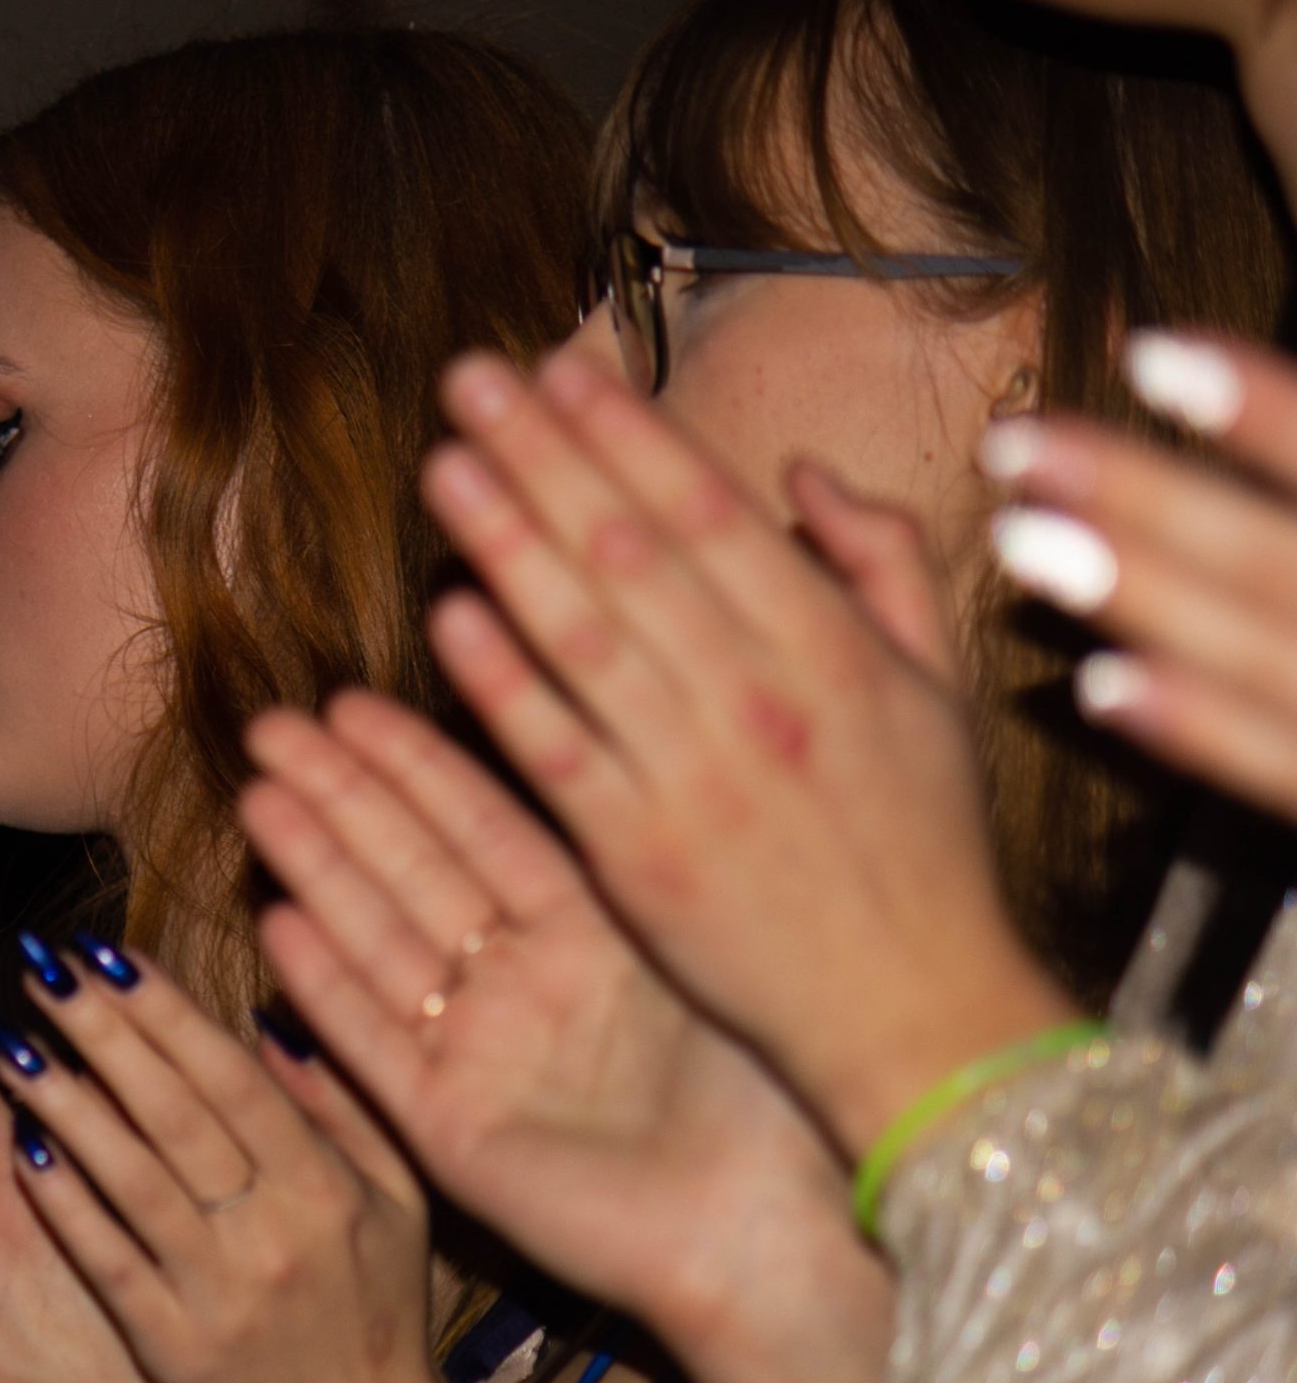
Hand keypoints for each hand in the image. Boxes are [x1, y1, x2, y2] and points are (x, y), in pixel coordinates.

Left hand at [0, 932, 450, 1382]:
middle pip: (175, 1113)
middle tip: (40, 968)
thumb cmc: (375, 1314)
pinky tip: (23, 1152)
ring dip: (67, 1106)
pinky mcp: (173, 1345)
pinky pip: (110, 1260)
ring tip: (11, 1044)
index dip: (166, 1012)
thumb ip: (338, 1107)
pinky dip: (67, 1203)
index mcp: (327, 1185)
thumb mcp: (396, 1202)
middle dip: (103, 1032)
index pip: (233, 1078)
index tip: (107, 954)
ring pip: (133, 1179)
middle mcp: (272, 1230)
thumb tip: (268, 1021)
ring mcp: (219, 1290)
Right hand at [238, 694, 896, 1382]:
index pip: (484, 829)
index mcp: (593, 935)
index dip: (417, 765)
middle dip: (343, 797)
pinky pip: (376, 1046)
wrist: (773, 1228)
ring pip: (381, 943)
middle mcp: (527, 988)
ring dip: (318, 870)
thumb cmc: (778, 1089)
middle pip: (416, 872)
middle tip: (273, 727)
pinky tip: (277, 920)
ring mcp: (484, 1059)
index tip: (351, 704)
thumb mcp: (698, 945)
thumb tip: (590, 726)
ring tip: (259, 795)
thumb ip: (623, 854)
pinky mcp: (453, 1133)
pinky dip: (325, 987)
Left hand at [421, 349, 1076, 1154]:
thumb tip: (799, 472)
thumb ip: (880, 563)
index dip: (628, 438)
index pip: (712, 515)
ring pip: (584, 638)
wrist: (917, 1009)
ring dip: (508, 544)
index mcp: (834, 649)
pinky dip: (504, 682)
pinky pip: (558, 752)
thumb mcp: (939, 689)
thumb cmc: (925, 844)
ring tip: (443, 466)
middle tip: (468, 384)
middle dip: (547, 459)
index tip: (560, 372)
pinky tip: (450, 612)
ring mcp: (695, 777)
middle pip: (632, 554)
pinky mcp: (637, 857)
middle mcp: (762, 698)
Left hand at [985, 330, 1296, 822]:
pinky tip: (1100, 686)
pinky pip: (1295, 772)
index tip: (1150, 352)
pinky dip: (1202, 728)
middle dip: (1150, 497)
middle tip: (1018, 444)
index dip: (1268, 410)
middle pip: (1287, 559)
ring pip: (1279, 654)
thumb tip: (1257, 409)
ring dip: (1146, 594)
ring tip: (1019, 538)